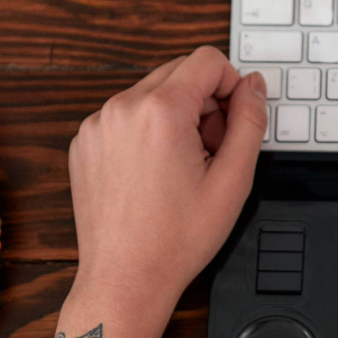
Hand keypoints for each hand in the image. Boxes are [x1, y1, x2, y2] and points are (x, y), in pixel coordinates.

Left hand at [65, 46, 268, 307]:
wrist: (125, 278)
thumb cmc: (175, 239)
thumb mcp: (233, 180)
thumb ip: (250, 121)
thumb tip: (253, 86)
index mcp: (160, 111)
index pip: (207, 60)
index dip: (231, 85)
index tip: (232, 120)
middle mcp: (122, 107)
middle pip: (178, 73)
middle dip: (203, 103)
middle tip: (208, 152)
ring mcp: (96, 124)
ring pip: (150, 94)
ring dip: (173, 117)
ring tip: (179, 167)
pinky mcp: (83, 142)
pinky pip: (124, 116)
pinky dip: (143, 132)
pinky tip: (152, 174)